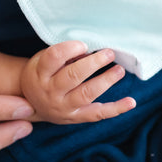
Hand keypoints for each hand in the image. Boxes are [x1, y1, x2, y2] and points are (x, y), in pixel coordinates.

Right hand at [20, 40, 135, 123]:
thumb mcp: (43, 61)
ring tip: (119, 70)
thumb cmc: (42, 74)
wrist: (30, 103)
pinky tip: (131, 102)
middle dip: (93, 63)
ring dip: (106, 81)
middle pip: (72, 76)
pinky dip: (116, 108)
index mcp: (40, 73)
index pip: (54, 57)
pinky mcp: (76, 117)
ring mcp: (64, 107)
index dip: (71, 48)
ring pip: (86, 94)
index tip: (84, 44)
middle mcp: (50, 91)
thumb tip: (90, 50)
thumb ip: (64, 55)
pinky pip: (98, 114)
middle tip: (109, 53)